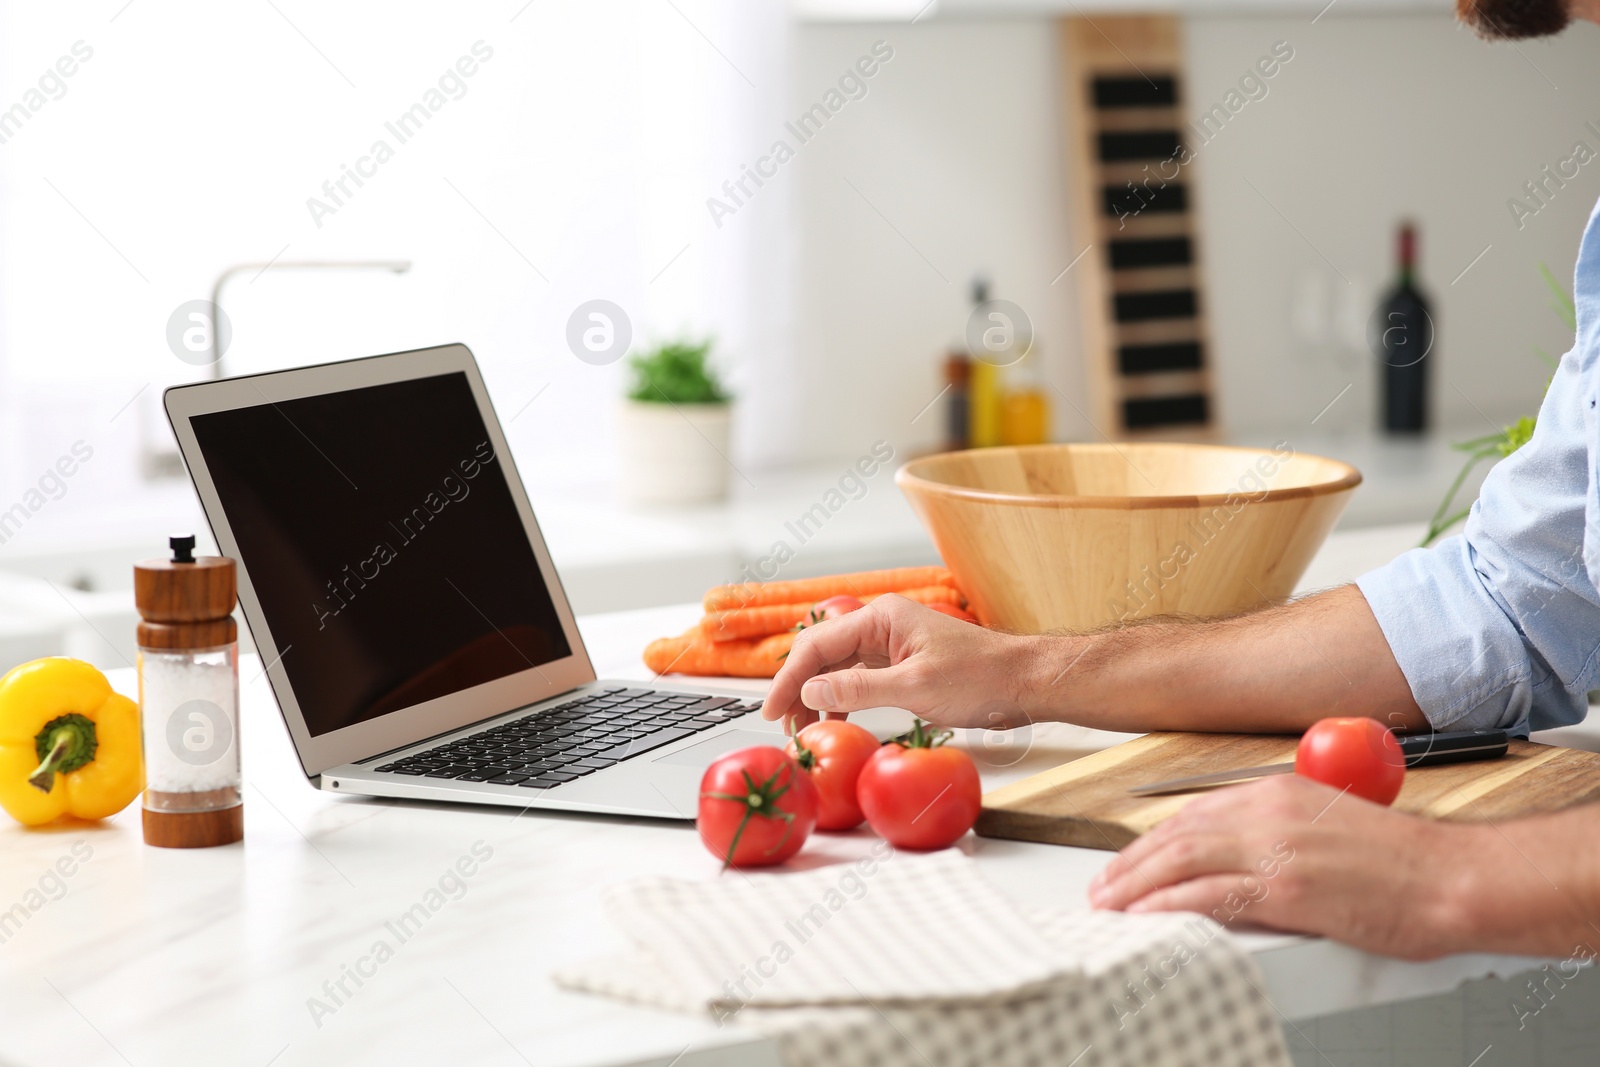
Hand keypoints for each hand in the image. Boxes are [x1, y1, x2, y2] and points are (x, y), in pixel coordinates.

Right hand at [760, 594, 1041, 731]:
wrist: (1022, 681)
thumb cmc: (979, 679)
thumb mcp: (915, 688)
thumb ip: (859, 689)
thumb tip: (810, 690)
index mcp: (880, 618)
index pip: (817, 645)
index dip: (789, 679)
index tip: (771, 711)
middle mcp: (880, 625)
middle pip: (821, 654)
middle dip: (798, 688)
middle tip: (785, 727)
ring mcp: (889, 644)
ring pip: (836, 668)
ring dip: (817, 697)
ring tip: (804, 730)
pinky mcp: (899, 664)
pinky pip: (857, 678)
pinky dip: (841, 700)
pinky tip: (835, 722)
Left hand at [1087, 774, 1474, 959]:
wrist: (1452, 879)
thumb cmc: (1402, 863)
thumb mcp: (1327, 825)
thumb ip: (1280, 831)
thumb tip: (1239, 855)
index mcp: (1278, 793)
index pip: (1195, 813)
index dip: (1154, 840)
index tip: (1130, 860)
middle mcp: (1269, 813)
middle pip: (1177, 834)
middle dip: (1131, 862)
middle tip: (1103, 885)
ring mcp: (1276, 850)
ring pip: (1182, 860)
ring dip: (1136, 883)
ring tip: (1108, 903)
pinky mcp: (1286, 889)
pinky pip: (1209, 895)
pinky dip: (1168, 904)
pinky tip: (1145, 915)